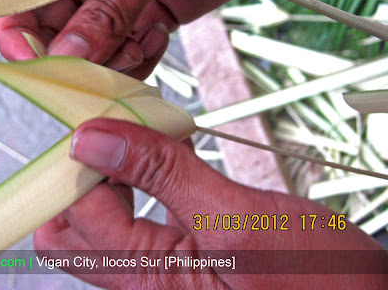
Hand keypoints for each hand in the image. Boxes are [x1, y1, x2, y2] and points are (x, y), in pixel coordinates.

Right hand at [0, 0, 293, 78]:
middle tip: (102, 67)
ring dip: (109, 60)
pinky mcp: (149, 9)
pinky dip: (136, 58)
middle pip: (53, 24)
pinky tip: (157, 39)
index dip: (19, 26)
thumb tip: (68, 54)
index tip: (36, 61)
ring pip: (90, 45)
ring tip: (142, 43)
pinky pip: (125, 48)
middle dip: (72, 55)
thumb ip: (110, 4)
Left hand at [34, 118, 386, 288]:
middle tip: (114, 131)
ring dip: (112, 171)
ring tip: (144, 135)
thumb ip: (161, 175)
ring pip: (100, 218)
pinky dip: (139, 178)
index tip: (101, 117)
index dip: (81, 161)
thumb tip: (93, 139)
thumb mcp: (237, 218)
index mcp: (147, 278)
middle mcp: (141, 281)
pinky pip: (134, 216)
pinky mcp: (176, 258)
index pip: (75, 213)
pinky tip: (167, 152)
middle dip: (82, 174)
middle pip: (72, 227)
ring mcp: (156, 271)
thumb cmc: (317, 282)